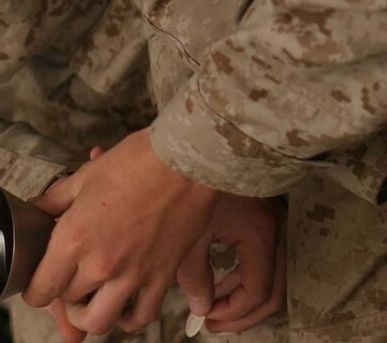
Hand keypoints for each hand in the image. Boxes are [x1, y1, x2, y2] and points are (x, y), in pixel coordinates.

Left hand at [21, 129, 218, 335]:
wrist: (183, 163)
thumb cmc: (133, 163)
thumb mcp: (83, 178)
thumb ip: (54, 201)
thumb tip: (36, 209)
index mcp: (73, 239)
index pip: (43, 288)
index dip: (34, 292)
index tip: (36, 288)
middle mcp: (100, 265)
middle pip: (68, 303)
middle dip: (60, 298)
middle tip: (63, 286)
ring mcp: (133, 276)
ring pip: (101, 321)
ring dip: (89, 317)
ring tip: (88, 304)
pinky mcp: (162, 279)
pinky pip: (142, 316)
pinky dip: (129, 319)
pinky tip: (123, 307)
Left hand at [177, 194, 285, 333]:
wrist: (197, 137)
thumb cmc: (187, 180)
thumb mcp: (187, 233)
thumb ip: (194, 275)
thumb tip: (200, 307)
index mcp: (259, 232)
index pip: (259, 291)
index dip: (235, 314)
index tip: (208, 323)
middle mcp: (274, 227)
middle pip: (273, 290)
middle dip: (242, 311)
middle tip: (213, 322)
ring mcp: (271, 219)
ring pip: (270, 275)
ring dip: (242, 294)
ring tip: (211, 304)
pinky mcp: (261, 213)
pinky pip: (262, 257)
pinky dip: (243, 274)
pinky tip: (217, 278)